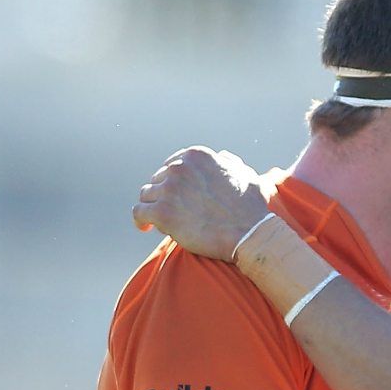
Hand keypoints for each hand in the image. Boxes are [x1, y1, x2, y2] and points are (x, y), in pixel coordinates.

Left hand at [132, 146, 268, 260]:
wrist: (250, 233)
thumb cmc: (250, 206)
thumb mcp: (244, 174)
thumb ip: (227, 162)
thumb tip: (221, 156)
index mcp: (196, 156)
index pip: (172, 164)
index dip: (175, 182)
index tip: (179, 195)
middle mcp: (179, 168)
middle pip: (159, 180)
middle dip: (166, 195)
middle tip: (179, 213)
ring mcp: (169, 190)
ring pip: (147, 195)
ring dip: (154, 207)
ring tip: (166, 222)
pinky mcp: (162, 212)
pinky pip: (139, 212)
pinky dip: (141, 220)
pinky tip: (146, 227)